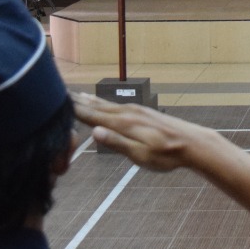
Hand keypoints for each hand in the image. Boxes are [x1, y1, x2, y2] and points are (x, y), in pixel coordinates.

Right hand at [72, 92, 213, 171]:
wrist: (193, 143)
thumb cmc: (167, 155)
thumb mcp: (140, 156)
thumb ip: (117, 143)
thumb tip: (94, 132)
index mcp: (124, 124)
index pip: (93, 115)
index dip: (75, 109)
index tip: (56, 102)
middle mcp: (128, 113)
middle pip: (98, 106)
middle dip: (79, 101)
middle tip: (59, 92)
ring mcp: (136, 110)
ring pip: (107, 104)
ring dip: (90, 100)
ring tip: (76, 95)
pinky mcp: (143, 112)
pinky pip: (117, 105)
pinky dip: (104, 102)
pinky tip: (103, 103)